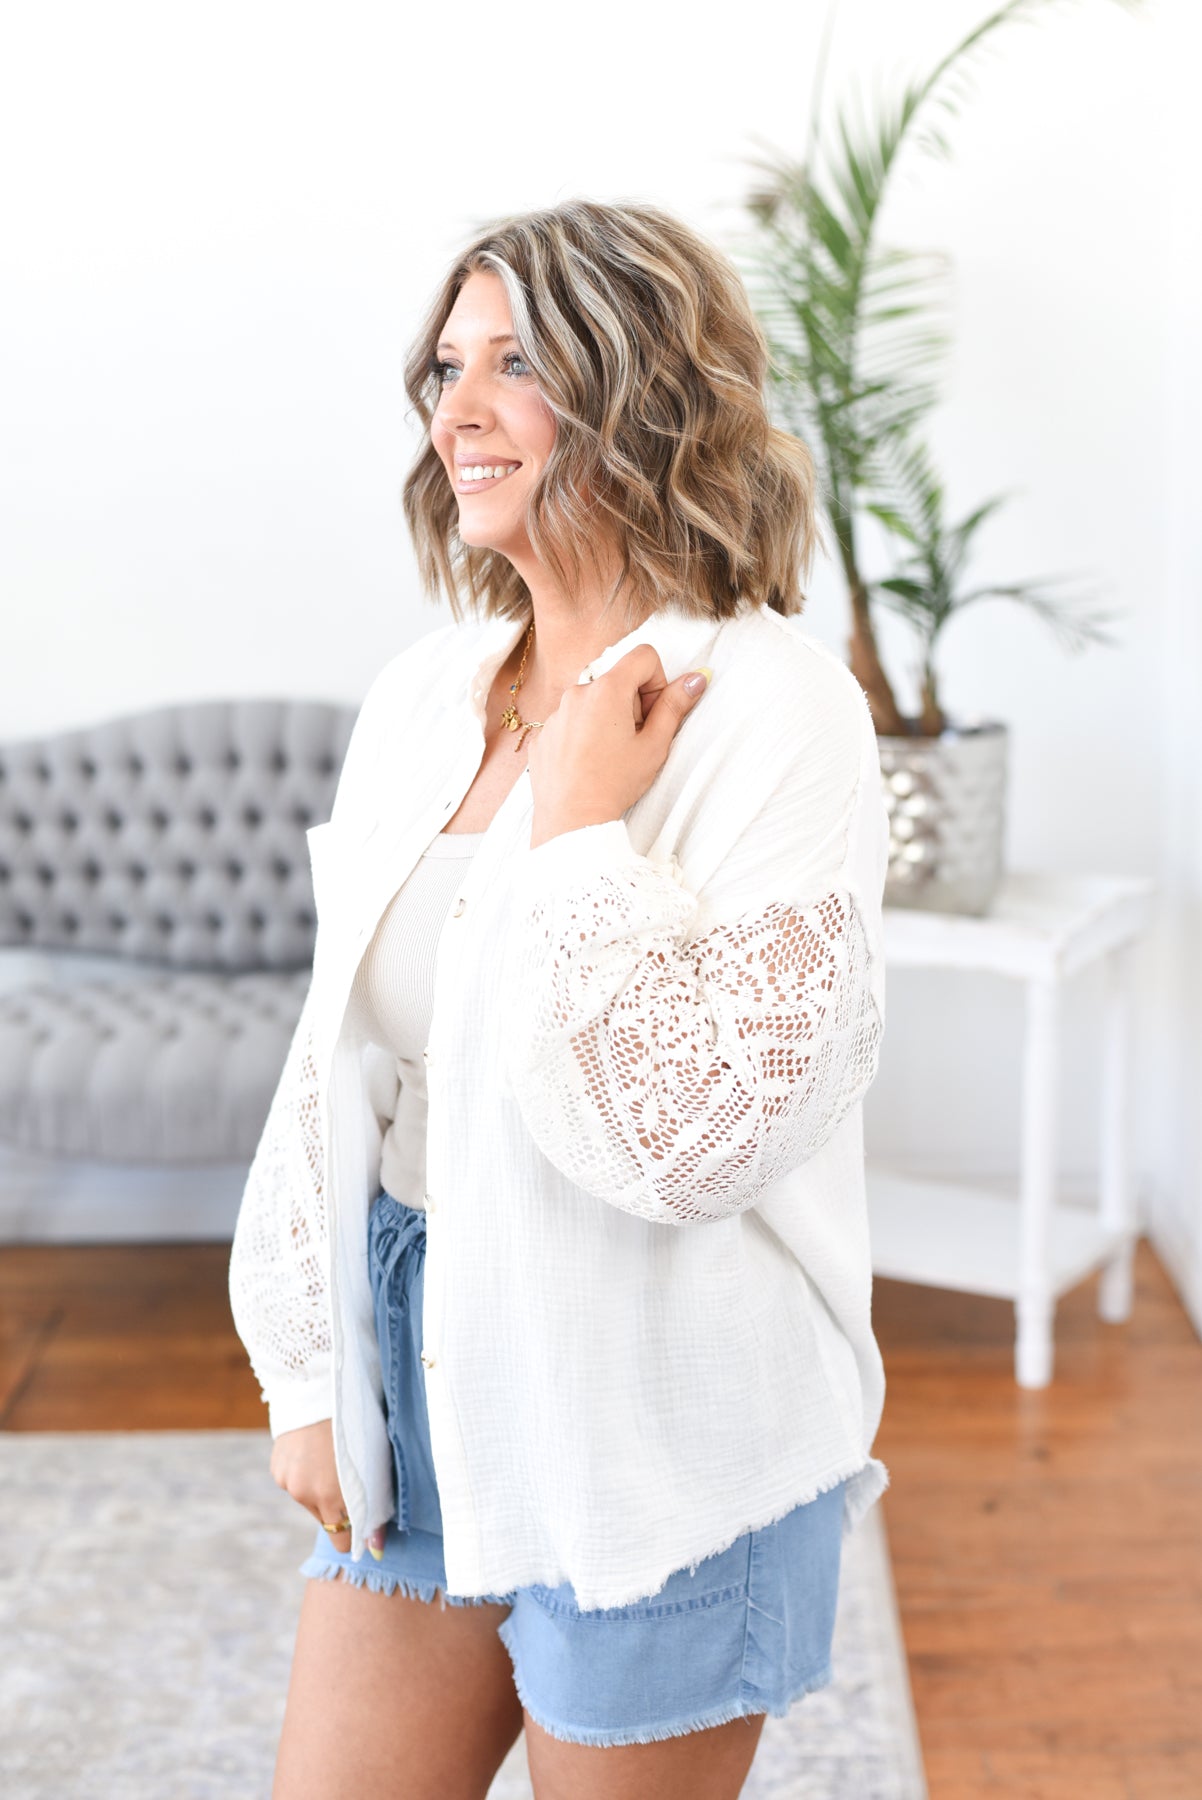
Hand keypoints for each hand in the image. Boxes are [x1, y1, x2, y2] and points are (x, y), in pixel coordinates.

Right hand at [270, 1419, 385, 1558]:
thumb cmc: (357, 1420)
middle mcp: (307, 1495)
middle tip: (349, 1477)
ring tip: (329, 1456)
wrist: (318, 1386)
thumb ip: (375, 1505)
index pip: (342, 1539)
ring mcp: (288, 1482)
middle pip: (325, 1519)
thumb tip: (377, 1548)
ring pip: (309, 1499)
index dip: (354, 1534)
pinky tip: (313, 1449)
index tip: (362, 1525)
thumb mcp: (375, 1461)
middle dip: (338, 1507)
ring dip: (319, 1488)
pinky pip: (294, 1481)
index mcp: (334, 1495)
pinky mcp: (277, 1469)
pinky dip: (304, 1473)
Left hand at [527, 646, 710, 848]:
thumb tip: (697, 678)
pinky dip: (582, 736)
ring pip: (592, 702)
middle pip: (617, 680)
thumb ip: (675, 706)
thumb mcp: (655, 745)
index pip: (643, 656)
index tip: (653, 713)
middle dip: (632, 703)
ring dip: (606, 719)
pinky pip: (569, 722)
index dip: (657, 681)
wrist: (572, 820)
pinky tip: (588, 764)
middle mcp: (577, 692)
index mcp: (607, 689)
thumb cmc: (615, 784)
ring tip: (610, 756)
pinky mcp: (543, 734)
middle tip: (634, 741)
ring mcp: (555, 713)